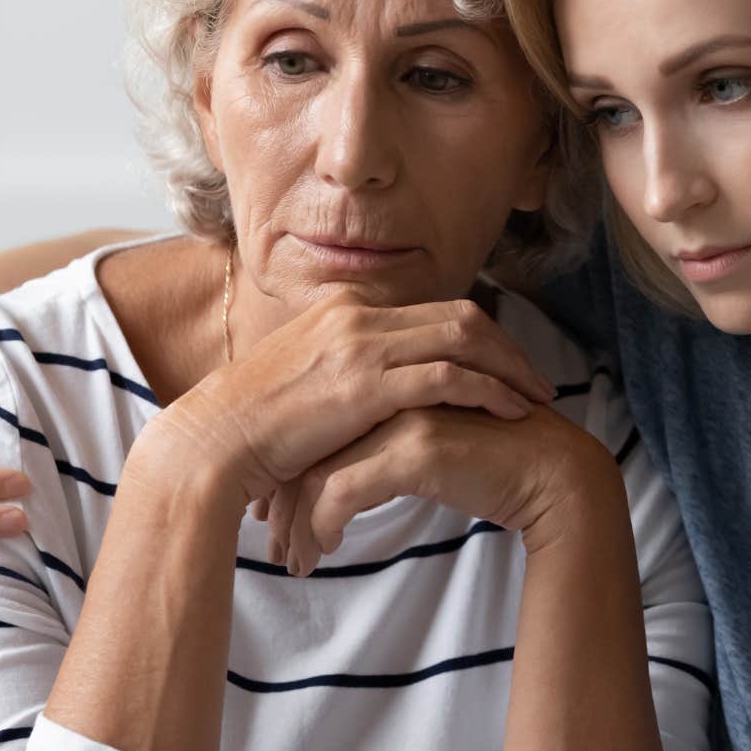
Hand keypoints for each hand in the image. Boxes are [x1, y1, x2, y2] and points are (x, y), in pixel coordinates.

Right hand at [145, 292, 557, 512]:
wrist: (212, 443)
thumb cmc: (252, 429)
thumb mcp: (305, 383)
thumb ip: (346, 374)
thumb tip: (376, 394)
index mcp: (344, 306)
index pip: (432, 310)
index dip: (480, 337)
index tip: (506, 367)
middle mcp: (357, 313)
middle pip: (460, 315)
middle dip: (507, 348)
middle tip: (538, 382)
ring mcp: (361, 344)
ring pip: (464, 337)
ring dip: (509, 368)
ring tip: (537, 399)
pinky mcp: (365, 383)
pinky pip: (449, 376)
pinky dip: (489, 391)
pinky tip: (512, 413)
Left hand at [270, 403, 619, 575]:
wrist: (552, 474)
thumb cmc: (492, 466)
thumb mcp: (424, 452)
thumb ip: (381, 452)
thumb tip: (332, 486)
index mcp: (387, 384)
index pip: (315, 429)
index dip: (288, 475)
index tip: (273, 517)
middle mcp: (390, 392)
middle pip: (308, 448)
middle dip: (282, 502)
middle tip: (272, 545)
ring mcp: (403, 415)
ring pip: (318, 472)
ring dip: (297, 524)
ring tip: (293, 562)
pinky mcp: (418, 448)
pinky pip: (344, 492)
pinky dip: (324, 527)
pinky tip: (326, 552)